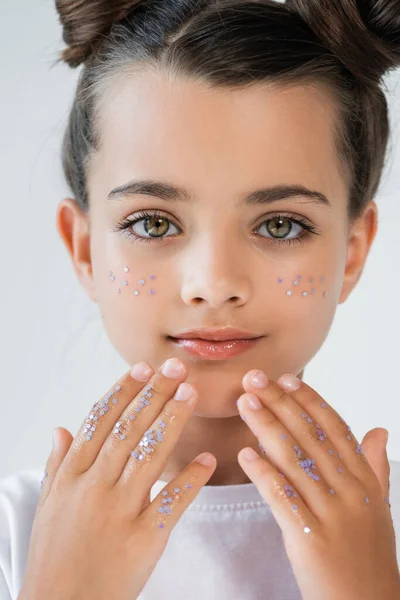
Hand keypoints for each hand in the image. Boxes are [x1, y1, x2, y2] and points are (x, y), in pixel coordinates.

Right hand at [18, 358, 215, 599]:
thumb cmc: (54, 555)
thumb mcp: (48, 505)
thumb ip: (56, 464)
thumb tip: (60, 429)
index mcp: (72, 476)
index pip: (100, 421)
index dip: (123, 391)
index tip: (142, 367)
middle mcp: (95, 487)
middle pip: (129, 429)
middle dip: (154, 393)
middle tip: (175, 367)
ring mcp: (120, 511)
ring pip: (150, 454)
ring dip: (172, 420)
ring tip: (190, 393)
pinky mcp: (144, 538)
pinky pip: (171, 502)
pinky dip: (190, 479)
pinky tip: (207, 458)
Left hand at [236, 371, 399, 599]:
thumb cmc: (368, 556)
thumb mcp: (379, 507)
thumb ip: (376, 466)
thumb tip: (378, 430)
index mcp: (367, 481)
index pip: (336, 428)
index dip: (309, 401)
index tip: (286, 378)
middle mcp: (352, 492)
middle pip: (311, 436)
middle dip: (280, 403)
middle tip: (254, 378)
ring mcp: (332, 515)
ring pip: (294, 460)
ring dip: (265, 427)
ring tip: (245, 403)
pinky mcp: (310, 540)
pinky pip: (283, 498)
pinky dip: (263, 473)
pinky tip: (245, 454)